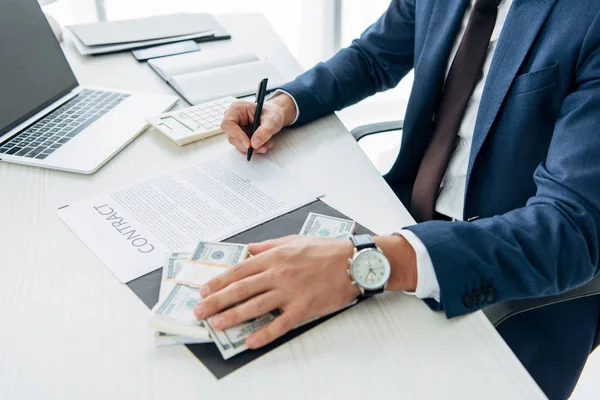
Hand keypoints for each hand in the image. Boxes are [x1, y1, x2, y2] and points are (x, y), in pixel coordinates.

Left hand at [193, 235, 359, 348]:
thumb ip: (269, 246)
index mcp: (274, 257)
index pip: (239, 271)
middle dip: (217, 301)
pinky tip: (250, 341)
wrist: (354, 262)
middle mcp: (278, 274)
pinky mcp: (304, 308)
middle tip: (200, 311)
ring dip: (233, 316)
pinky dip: (264, 333)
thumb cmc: (326, 250)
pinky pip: (280, 323)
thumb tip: (249, 250)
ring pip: (255, 306)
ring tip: (217, 324)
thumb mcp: (294, 240)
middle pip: (240, 289)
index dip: (218, 282)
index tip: (203, 290)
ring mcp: (290, 292)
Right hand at [220, 92, 296, 154]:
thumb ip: (264, 131)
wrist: (275, 116)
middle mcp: (233, 118)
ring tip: (266, 144)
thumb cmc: (272, 113)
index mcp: (236, 109)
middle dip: (247, 145)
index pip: (228, 124)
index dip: (237, 135)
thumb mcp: (271, 121)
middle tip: (261, 147)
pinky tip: (263, 144)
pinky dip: (253, 148)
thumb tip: (254, 144)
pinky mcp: (240, 137)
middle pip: (232, 137)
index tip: (249, 144)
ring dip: (252, 148)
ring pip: (238, 144)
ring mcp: (235, 128)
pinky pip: (243, 146)